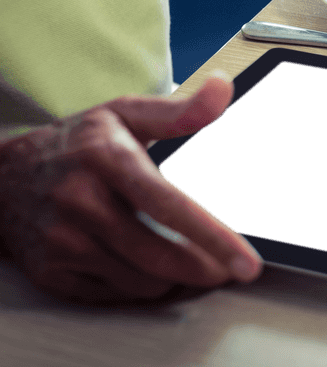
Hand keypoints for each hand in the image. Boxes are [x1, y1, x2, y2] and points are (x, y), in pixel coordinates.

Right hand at [0, 75, 262, 302]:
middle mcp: (80, 201)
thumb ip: (182, 110)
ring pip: (142, 282)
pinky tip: (144, 264)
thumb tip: (223, 88)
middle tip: (226, 268)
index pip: (168, 205)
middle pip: (159, 256)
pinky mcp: (51, 271)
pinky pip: (114, 294)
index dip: (213, 236)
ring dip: (173, 277)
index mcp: (107, 159)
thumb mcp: (127, 114)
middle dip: (203, 268)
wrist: (3, 176)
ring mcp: (61, 241)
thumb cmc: (78, 143)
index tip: (246, 262)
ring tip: (183, 258)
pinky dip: (140, 285)